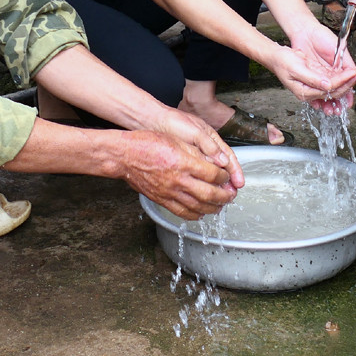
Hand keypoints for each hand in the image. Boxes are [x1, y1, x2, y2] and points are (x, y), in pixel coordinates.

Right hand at [115, 130, 237, 219]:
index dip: (224, 177)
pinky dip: (195, 215)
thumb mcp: (176, 140)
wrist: (124, 156)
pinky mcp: (161, 200)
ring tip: (221, 206)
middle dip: (224, 196)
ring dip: (213, 208)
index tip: (227, 176)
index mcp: (184, 163)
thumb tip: (213, 162)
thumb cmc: (147, 143)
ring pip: (198, 207)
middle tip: (231, 195)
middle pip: (209, 194)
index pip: (213, 174)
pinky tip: (201, 213)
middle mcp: (179, 180)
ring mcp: (169, 193)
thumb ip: (196, 153)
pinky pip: (182, 212)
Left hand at [148, 107, 244, 188]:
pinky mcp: (185, 161)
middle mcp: (206, 149)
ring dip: (217, 185)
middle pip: (222, 167)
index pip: (228, 157)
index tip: (239, 183)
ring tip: (220, 197)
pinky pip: (198, 175)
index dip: (235, 171)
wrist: (154, 122)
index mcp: (212, 140)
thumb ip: (209, 146)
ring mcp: (196, 155)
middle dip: (228, 181)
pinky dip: (203, 184)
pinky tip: (203, 192)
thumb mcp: (195, 132)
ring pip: (211, 173)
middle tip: (231, 194)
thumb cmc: (174, 122)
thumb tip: (223, 162)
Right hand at [265, 39, 355, 111]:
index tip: (353, 73)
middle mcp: (310, 92)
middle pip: (334, 92)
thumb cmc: (283, 62)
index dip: (343, 81)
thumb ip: (313, 79)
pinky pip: (330, 83)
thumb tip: (328, 85)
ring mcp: (313, 86)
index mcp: (305, 92)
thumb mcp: (297, 69)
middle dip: (347, 84)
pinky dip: (340, 81)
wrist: (276, 56)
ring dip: (346, 85)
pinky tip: (347, 77)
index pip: (329, 89)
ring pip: (334, 89)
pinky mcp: (315, 80)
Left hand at [289, 21, 355, 110]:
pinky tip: (318, 104)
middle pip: (336, 91)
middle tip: (340, 109)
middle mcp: (330, 73)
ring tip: (330, 110)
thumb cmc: (322, 37)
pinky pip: (314, 88)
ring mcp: (320, 75)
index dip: (348, 93)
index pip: (345, 84)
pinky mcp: (310, 75)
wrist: (306, 31)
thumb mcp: (339, 49)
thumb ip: (348, 63)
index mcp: (340, 68)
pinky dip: (316, 97)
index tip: (349, 102)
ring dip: (329, 102)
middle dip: (339, 101)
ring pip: (325, 92)